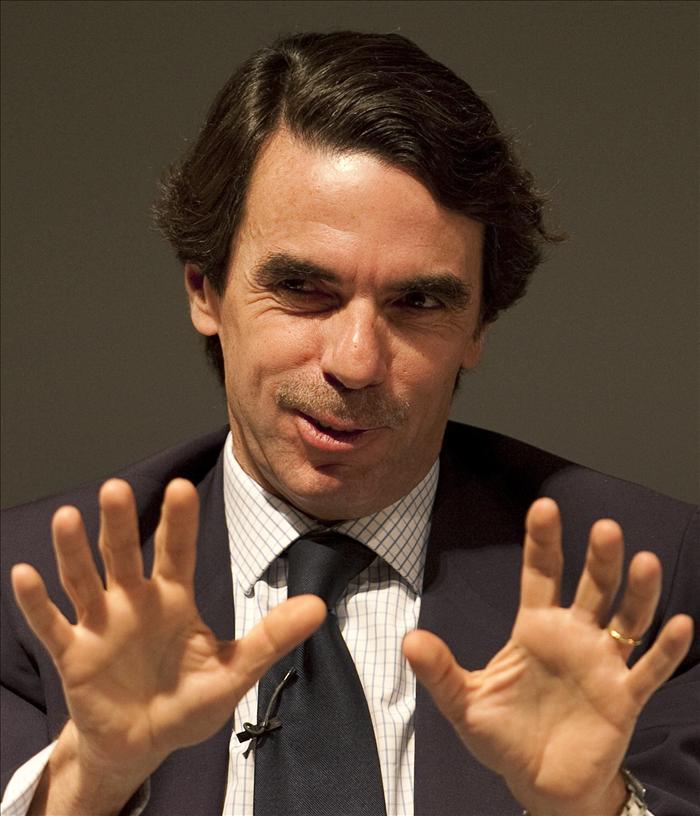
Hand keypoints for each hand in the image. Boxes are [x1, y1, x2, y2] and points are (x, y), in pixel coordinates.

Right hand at [11, 478, 325, 814]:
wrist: (144, 742)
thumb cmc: (188, 701)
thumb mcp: (233, 671)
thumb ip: (270, 638)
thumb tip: (319, 606)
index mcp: (174, 600)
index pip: (177, 553)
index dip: (178, 523)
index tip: (180, 486)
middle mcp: (135, 603)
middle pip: (125, 557)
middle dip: (120, 525)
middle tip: (116, 488)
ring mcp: (102, 627)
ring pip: (85, 582)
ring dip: (74, 552)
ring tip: (66, 518)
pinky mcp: (74, 656)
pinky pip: (52, 626)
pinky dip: (37, 603)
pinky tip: (23, 574)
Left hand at [404, 498, 693, 815]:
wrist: (538, 783)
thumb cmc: (502, 736)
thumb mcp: (465, 703)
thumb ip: (440, 671)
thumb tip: (409, 640)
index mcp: (535, 628)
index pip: (540, 574)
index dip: (543, 542)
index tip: (544, 505)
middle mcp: (573, 636)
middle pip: (589, 588)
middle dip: (599, 559)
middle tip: (604, 528)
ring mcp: (601, 664)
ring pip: (625, 619)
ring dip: (637, 592)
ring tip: (645, 561)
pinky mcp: (623, 698)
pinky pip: (648, 669)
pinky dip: (665, 649)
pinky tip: (680, 624)